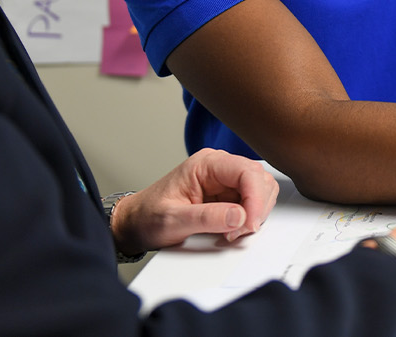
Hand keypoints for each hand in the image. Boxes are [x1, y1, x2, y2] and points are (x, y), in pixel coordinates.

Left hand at [110, 148, 278, 255]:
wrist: (135, 223)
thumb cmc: (147, 217)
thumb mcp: (172, 220)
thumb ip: (206, 218)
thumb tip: (239, 216)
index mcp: (206, 163)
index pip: (246, 172)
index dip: (255, 198)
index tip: (249, 223)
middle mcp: (219, 167)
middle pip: (259, 179)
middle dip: (257, 207)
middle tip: (240, 231)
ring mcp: (225, 180)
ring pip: (261, 189)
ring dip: (255, 212)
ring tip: (234, 231)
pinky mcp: (228, 195)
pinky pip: (252, 202)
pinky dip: (250, 217)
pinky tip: (234, 228)